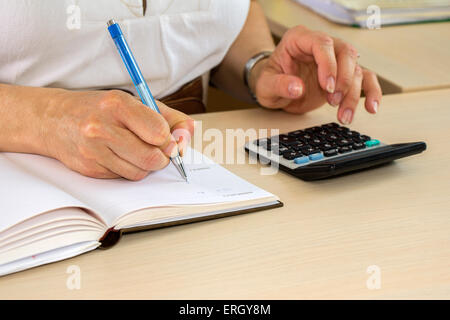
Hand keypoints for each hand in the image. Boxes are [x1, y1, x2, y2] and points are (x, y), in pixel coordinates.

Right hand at [42, 90, 193, 179]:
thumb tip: (188, 135)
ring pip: (140, 172)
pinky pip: (124, 178)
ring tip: (134, 149)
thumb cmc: (101, 109)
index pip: (159, 133)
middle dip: (161, 157)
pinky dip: (128, 169)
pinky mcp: (89, 169)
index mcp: (117, 105)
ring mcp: (93, 151)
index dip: (170, 140)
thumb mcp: (135, 102)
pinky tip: (117, 155)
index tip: (169, 139)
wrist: (54, 119)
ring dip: (145, 165)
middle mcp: (102, 128)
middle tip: (156, 148)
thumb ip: (169, 117)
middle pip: (152, 158)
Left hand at [251, 26, 381, 123]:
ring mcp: (335, 60)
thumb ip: (279, 85)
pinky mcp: (343, 76)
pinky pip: (364, 78)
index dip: (329, 64)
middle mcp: (321, 46)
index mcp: (299, 40)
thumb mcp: (265, 86)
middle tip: (333, 102)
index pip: (322, 43)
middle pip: (345, 53)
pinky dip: (370, 92)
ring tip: (344, 116)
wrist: (274, 89)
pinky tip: (371, 108)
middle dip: (343, 80)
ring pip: (356, 69)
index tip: (328, 87)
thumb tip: (298, 88)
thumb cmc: (269, 81)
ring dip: (353, 94)